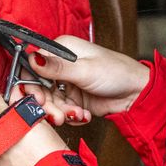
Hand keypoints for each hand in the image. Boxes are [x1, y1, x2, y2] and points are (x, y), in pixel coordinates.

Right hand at [20, 36, 149, 126]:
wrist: (136, 93)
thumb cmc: (116, 72)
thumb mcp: (85, 70)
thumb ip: (57, 67)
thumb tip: (33, 58)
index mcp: (62, 50)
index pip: (32, 65)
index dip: (29, 83)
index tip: (35, 98)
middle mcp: (60, 66)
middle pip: (39, 87)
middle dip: (47, 104)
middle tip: (57, 115)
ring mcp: (65, 83)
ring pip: (49, 102)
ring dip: (61, 112)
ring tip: (77, 115)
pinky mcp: (72, 99)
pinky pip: (61, 111)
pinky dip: (70, 116)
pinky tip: (84, 115)